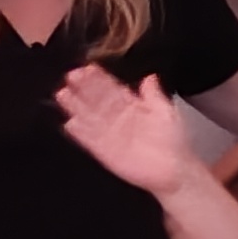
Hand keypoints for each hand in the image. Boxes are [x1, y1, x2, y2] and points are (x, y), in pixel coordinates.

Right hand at [57, 64, 200, 201]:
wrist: (174, 171)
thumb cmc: (172, 141)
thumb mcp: (165, 112)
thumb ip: (154, 94)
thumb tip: (149, 76)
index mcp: (131, 106)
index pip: (112, 89)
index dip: (100, 79)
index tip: (87, 68)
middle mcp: (117, 119)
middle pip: (97, 101)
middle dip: (84, 89)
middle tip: (71, 76)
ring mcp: (110, 135)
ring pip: (90, 118)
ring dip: (77, 107)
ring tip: (63, 94)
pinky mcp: (106, 153)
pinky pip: (91, 141)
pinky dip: (81, 133)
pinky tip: (70, 124)